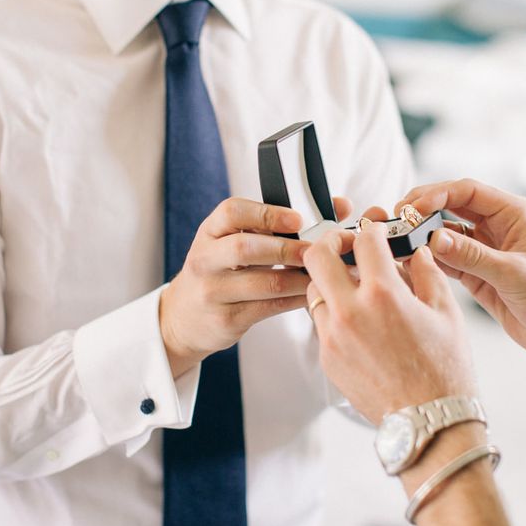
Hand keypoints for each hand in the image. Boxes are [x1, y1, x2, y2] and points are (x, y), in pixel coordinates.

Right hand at [159, 198, 313, 375]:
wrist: (185, 316)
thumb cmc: (222, 272)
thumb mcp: (237, 241)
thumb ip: (281, 223)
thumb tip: (339, 206)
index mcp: (210, 232)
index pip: (232, 212)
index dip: (266, 213)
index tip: (296, 218)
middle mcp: (206, 259)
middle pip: (246, 248)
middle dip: (288, 248)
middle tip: (317, 250)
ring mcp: (213, 291)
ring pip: (263, 282)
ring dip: (299, 278)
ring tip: (323, 275)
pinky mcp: (226, 319)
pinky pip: (268, 307)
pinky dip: (294, 299)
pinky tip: (311, 294)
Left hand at [303, 224, 476, 424]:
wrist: (428, 422)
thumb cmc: (444, 372)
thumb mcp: (447, 314)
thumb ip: (427, 273)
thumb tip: (416, 252)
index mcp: (384, 296)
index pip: (364, 240)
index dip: (371, 229)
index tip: (376, 233)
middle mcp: (351, 313)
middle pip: (318, 255)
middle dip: (332, 242)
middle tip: (347, 246)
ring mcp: (333, 337)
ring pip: (313, 290)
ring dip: (330, 280)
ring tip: (353, 286)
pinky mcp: (327, 358)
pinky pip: (320, 322)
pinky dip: (334, 312)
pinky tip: (357, 320)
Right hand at [399, 179, 525, 378]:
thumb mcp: (513, 275)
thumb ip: (473, 256)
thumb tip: (434, 237)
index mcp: (514, 214)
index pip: (468, 192)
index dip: (437, 195)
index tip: (411, 208)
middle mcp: (498, 226)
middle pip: (452, 205)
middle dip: (423, 209)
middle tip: (396, 218)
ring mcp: (486, 249)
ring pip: (446, 231)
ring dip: (423, 234)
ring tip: (398, 239)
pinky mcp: (477, 272)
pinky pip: (447, 258)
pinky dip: (429, 258)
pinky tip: (411, 260)